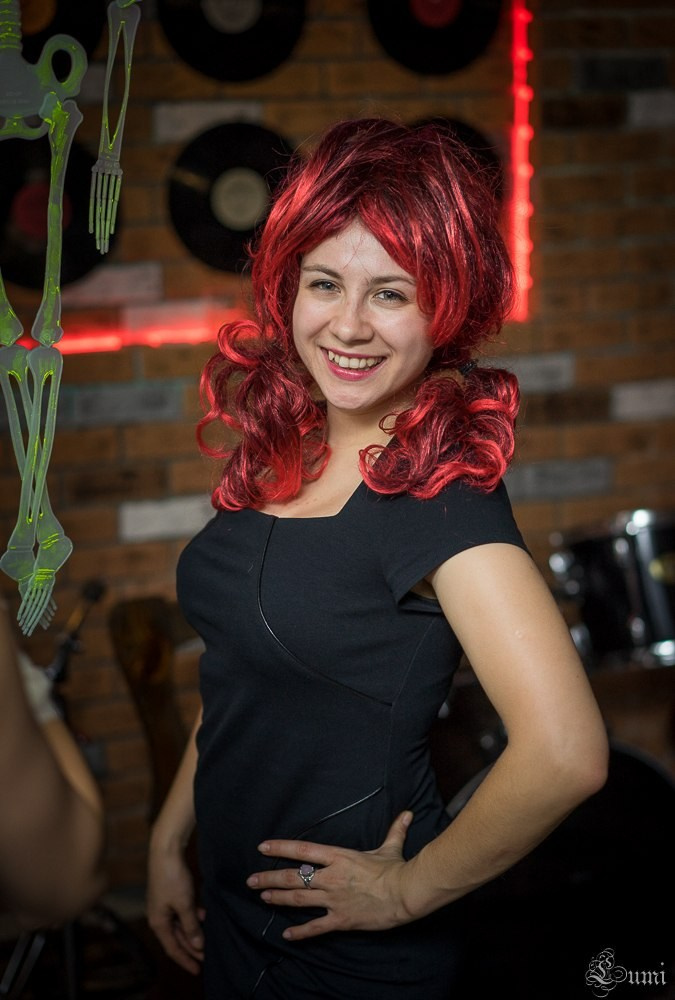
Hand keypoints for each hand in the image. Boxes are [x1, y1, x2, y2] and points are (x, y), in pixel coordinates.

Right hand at [147, 843, 203, 974]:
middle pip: (176, 938)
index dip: (186, 960)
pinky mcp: (169, 895)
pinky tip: (204, 916)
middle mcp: (159, 916)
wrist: (165, 851)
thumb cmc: (172, 877)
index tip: (198, 970)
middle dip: (191, 948)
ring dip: (193, 933)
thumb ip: (191, 925)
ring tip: (207, 941)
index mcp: (159, 922)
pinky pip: (182, 913)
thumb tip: (197, 945)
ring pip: (180, 926)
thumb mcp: (184, 904)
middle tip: (207, 958)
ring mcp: (163, 905)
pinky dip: (192, 918)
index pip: (173, 949)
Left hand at [246, 811, 419, 940]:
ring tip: (262, 897)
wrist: (405, 894)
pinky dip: (300, 932)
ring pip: (299, 899)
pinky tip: (287, 935)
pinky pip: (316, 927)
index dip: (280, 848)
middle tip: (251, 880)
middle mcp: (331, 877)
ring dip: (278, 898)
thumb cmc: (396, 869)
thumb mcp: (391, 847)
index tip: (263, 848)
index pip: (303, 850)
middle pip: (294, 877)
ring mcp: (334, 899)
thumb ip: (395, 830)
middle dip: (270, 878)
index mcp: (339, 857)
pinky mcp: (341, 919)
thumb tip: (407, 814)